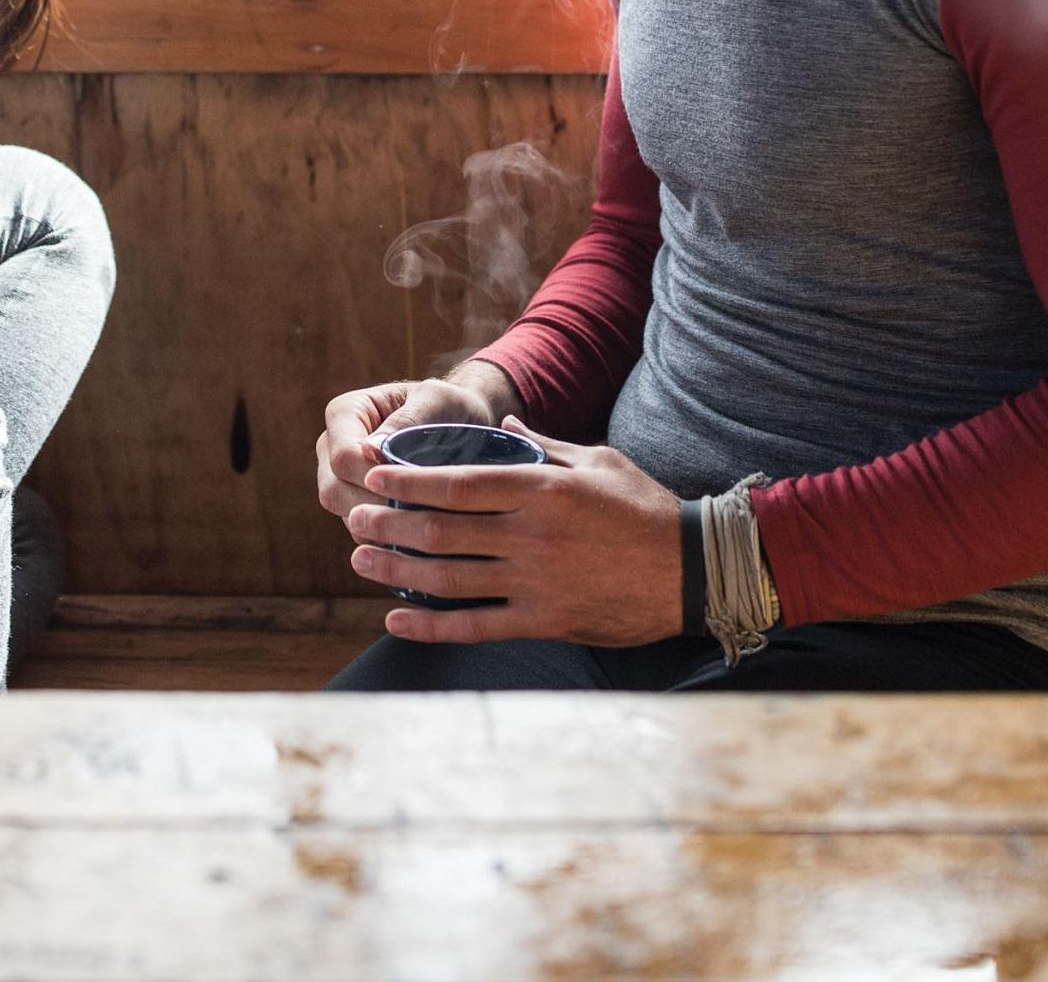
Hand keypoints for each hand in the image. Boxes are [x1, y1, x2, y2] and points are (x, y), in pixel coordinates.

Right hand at [313, 373, 500, 527]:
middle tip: (422, 515)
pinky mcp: (358, 509)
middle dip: (376, 508)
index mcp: (344, 414)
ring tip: (426, 528)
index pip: (342, 457)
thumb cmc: (451, 407)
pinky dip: (390, 543)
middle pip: (334, 491)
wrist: (466, 427)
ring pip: (347, 517)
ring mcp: (341, 482)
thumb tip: (369, 452)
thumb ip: (405, 420)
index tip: (416, 486)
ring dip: (384, 529)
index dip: (373, 477)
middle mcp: (332, 450)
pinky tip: (422, 543)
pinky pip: (364, 535)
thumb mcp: (436, 401)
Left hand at [347, 420, 683, 648]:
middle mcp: (531, 535)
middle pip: (442, 530)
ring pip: (449, 578)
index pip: (457, 483)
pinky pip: (476, 625)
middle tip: (355, 519)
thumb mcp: (598, 460)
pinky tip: (398, 616)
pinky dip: (431, 624)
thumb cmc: (643, 509)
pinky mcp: (544, 622)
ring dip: (397, 569)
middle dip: (389, 524)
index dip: (408, 481)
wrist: (692, 571)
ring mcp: (535, 582)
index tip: (373, 476)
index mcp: (541, 489)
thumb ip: (543, 444)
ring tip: (361, 561)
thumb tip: (502, 423)